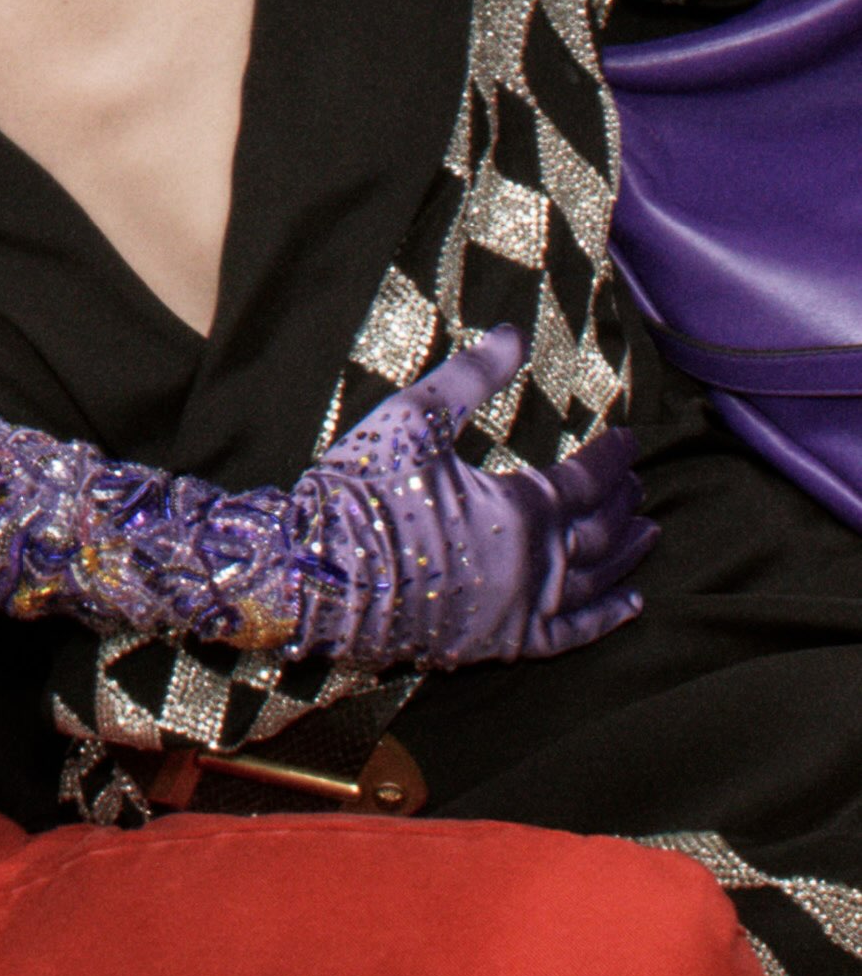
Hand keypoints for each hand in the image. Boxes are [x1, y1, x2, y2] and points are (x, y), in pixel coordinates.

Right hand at [288, 329, 651, 667]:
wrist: (323, 570)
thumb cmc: (365, 488)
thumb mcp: (413, 417)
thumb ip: (471, 377)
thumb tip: (513, 333)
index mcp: (520, 507)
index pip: (586, 479)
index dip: (612, 457)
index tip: (630, 440)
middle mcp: (536, 563)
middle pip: (600, 531)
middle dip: (623, 503)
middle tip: (639, 484)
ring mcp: (523, 607)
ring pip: (597, 581)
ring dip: (628, 556)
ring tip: (651, 533)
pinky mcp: (505, 641)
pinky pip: (572, 634)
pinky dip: (607, 619)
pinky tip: (632, 606)